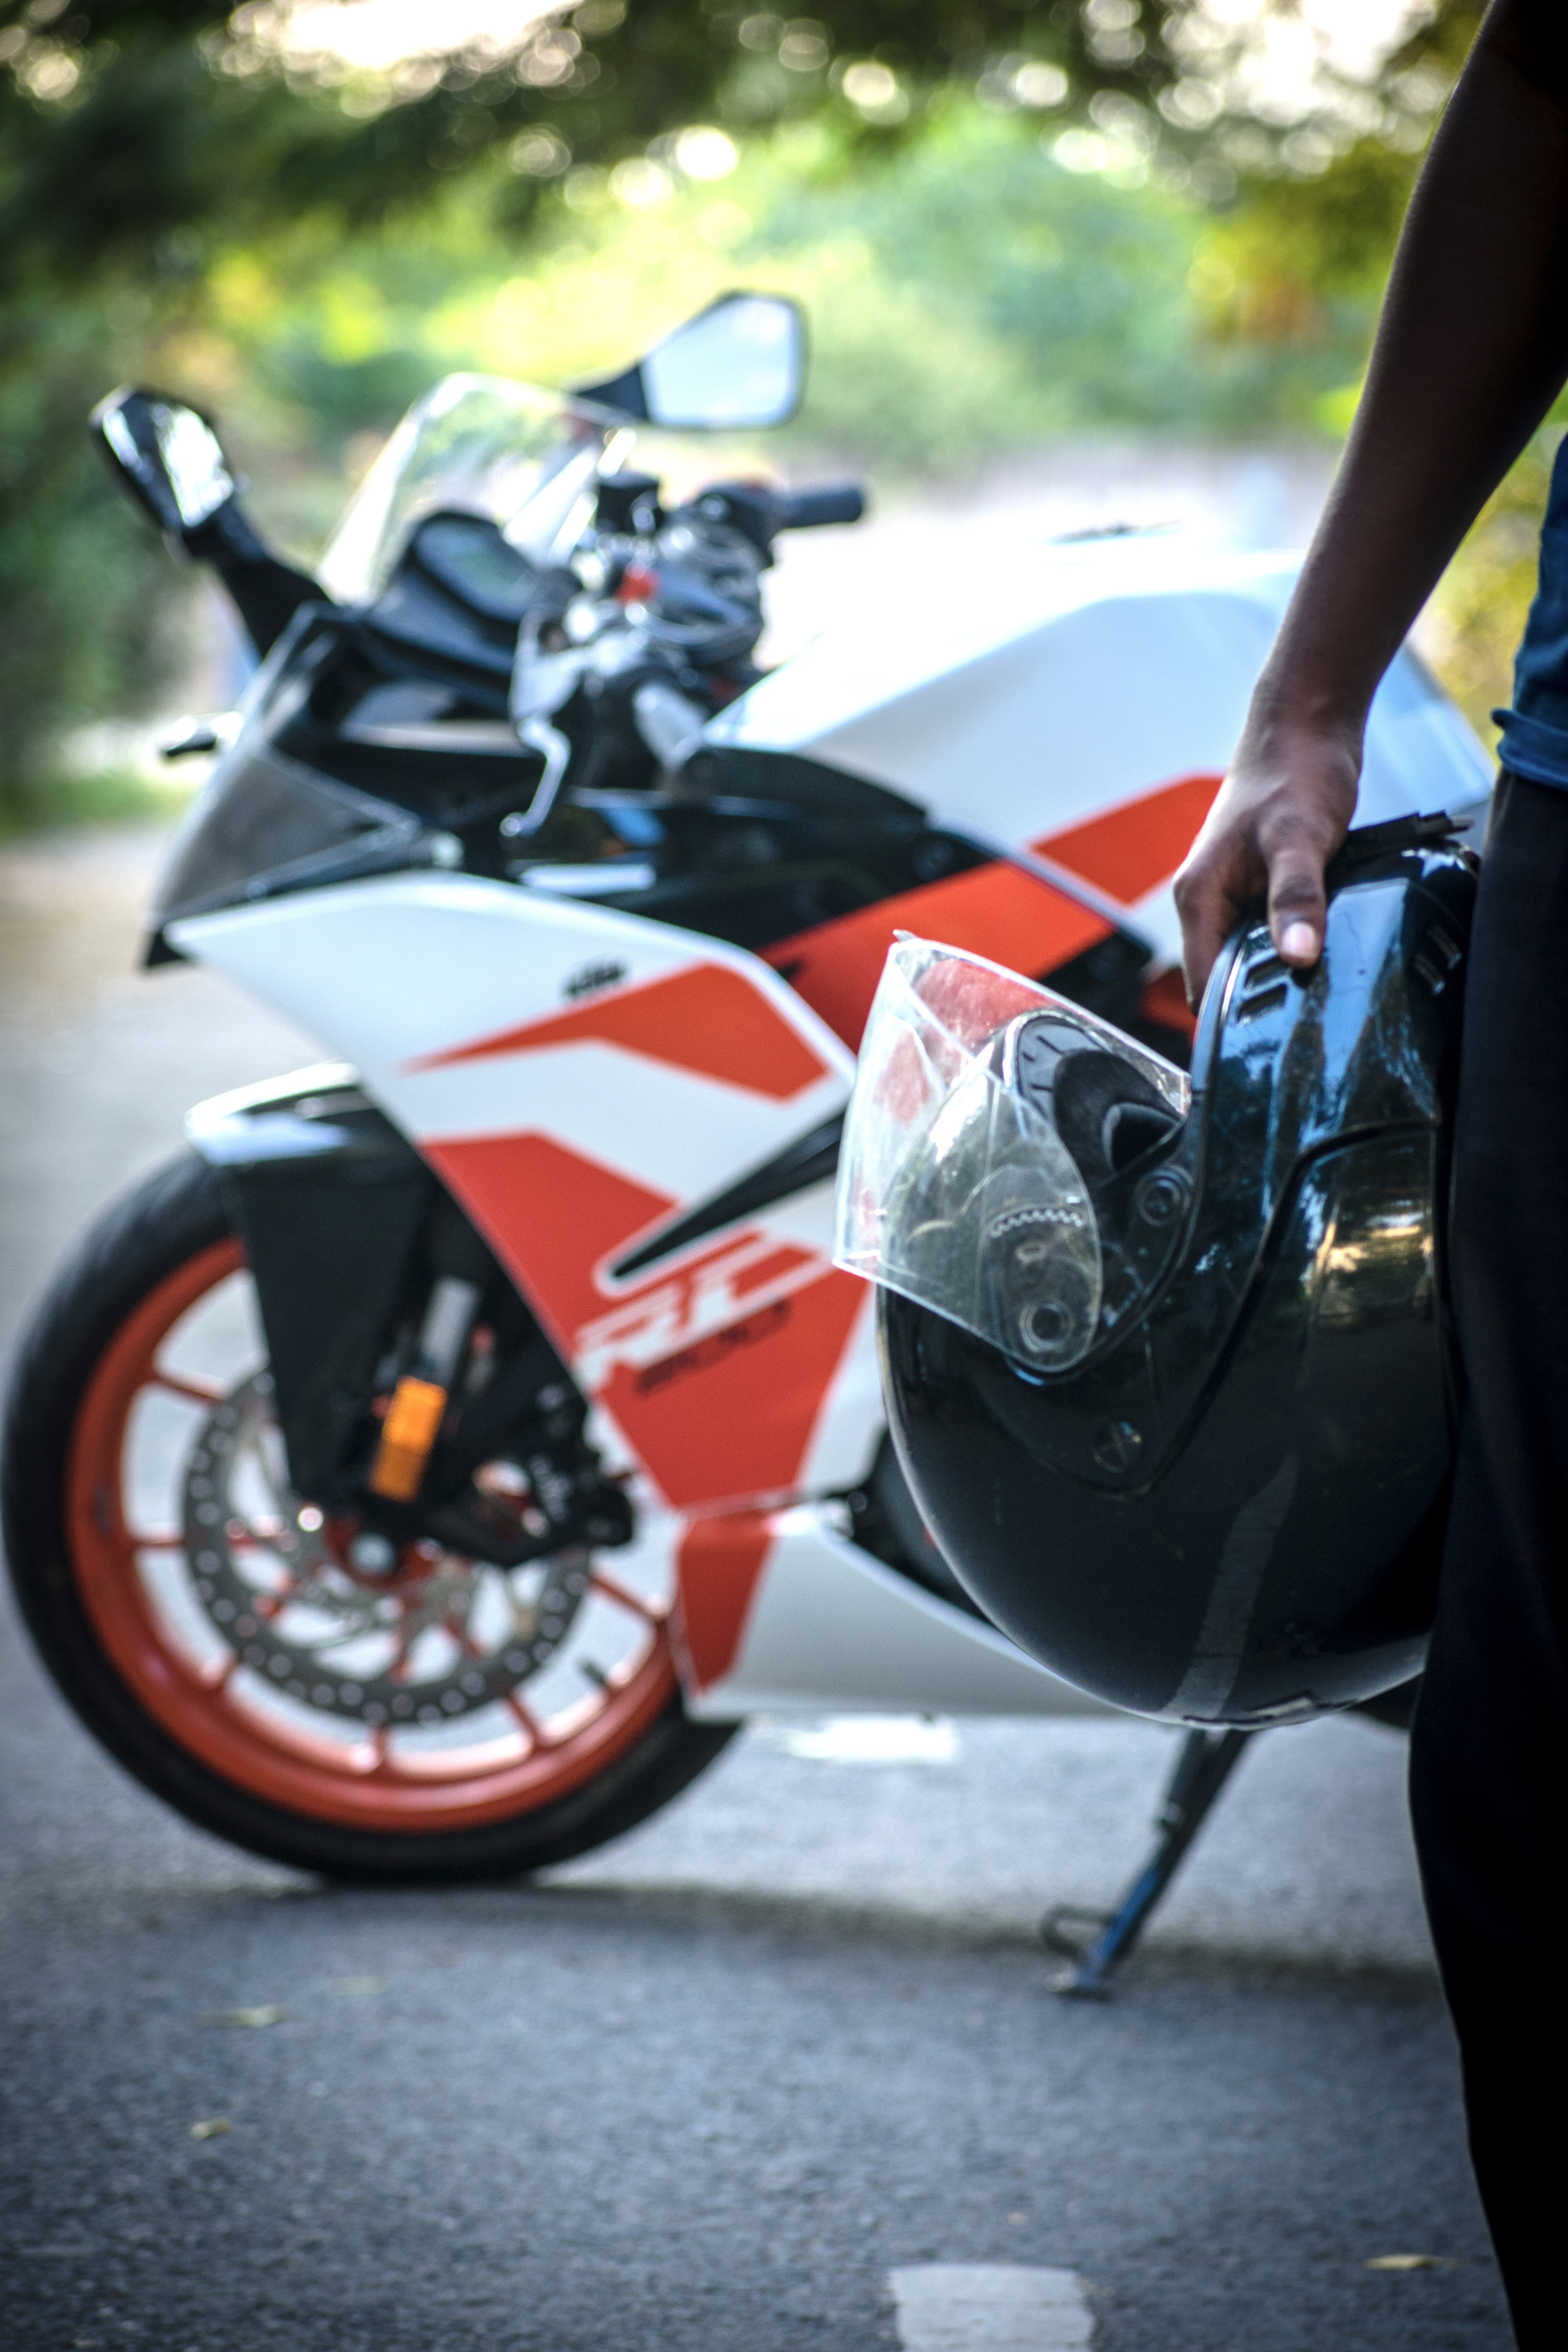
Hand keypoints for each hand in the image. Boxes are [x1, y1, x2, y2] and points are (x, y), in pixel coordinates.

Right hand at [1174, 708, 1361, 1007]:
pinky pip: (1276, 936)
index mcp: (1198, 898)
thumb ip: (1297, 898)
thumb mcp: (1298, 838)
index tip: (1267, 1050)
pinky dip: (1299, 947)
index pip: (1200, 987)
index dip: (1229, 1023)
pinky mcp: (1266, 889)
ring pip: (1252, 959)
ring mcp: (1237, 896)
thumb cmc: (1293, 772)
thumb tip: (1297, 957)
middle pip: (1224, 979)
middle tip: (1307, 1030)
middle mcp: (1210, 902)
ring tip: (1322, 999)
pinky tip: (1329, 954)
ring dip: (1283, 976)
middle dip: (1260, 1005)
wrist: (1306, 725)